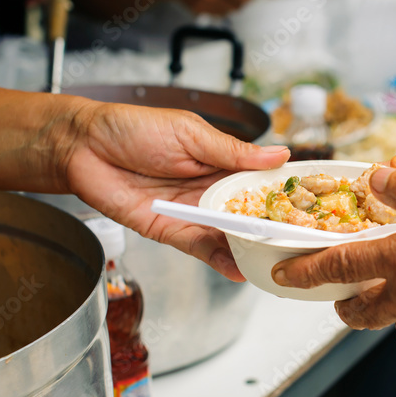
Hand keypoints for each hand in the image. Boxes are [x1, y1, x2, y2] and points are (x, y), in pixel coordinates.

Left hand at [59, 100, 289, 280]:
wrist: (83, 146)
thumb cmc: (133, 128)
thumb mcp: (191, 133)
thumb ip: (233, 151)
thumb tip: (279, 153)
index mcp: (220, 160)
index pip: (259, 179)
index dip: (283, 190)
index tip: (313, 203)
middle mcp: (210, 189)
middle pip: (248, 212)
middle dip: (272, 226)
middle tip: (302, 242)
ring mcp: (191, 212)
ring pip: (228, 234)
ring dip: (250, 248)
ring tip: (275, 260)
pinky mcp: (170, 230)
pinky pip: (199, 247)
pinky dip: (219, 259)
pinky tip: (239, 268)